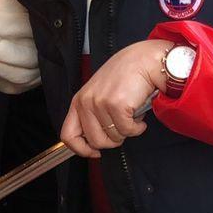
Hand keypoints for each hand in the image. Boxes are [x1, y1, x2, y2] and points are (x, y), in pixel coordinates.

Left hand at [61, 39, 171, 157]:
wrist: (145, 60)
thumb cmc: (126, 76)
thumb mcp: (100, 94)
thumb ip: (93, 115)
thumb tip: (95, 142)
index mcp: (79, 101)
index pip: (68, 135)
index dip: (81, 149)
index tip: (95, 152)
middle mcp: (86, 102)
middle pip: (95, 141)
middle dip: (113, 140)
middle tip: (122, 128)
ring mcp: (100, 103)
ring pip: (113, 138)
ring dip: (127, 131)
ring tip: (131, 115)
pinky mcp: (116, 105)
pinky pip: (128, 131)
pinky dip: (137, 127)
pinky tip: (139, 114)